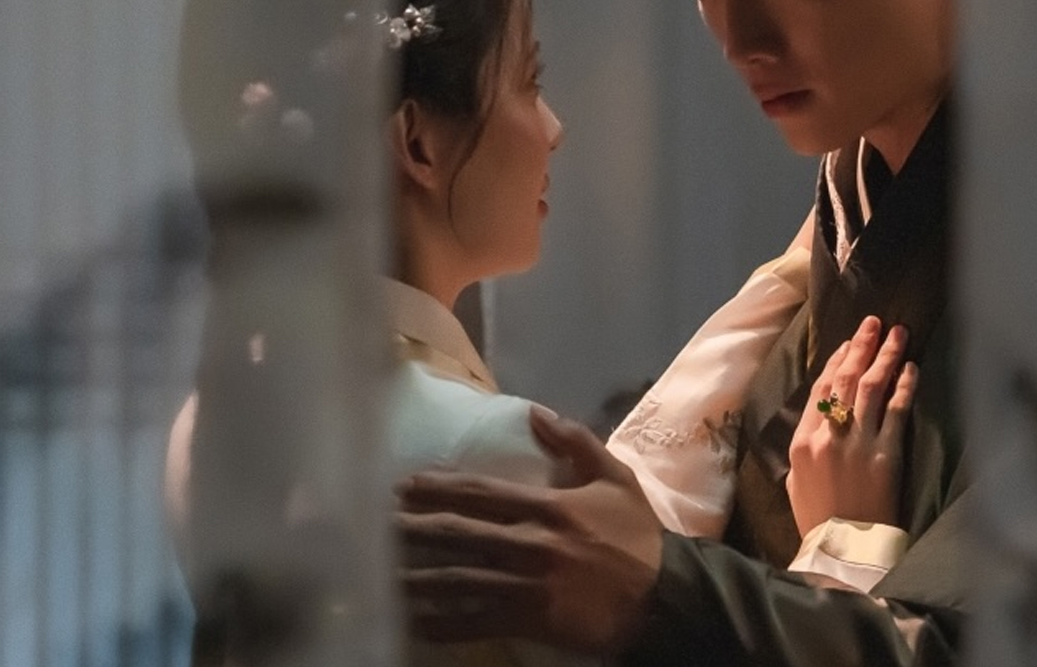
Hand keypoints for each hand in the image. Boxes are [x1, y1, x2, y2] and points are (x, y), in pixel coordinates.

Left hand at [396, 407, 664, 652]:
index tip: (402, 485)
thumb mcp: (615, 479)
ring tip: (376, 573)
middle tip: (372, 523)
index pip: (479, 492)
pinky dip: (439, 624)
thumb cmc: (637, 537)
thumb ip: (576, 443)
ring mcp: (526, 586)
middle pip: (456, 533)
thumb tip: (536, 413)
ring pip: (456, 580)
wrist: (664, 599)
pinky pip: (473, 623)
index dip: (436, 488)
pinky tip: (410, 621)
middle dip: (410, 528)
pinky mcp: (529, 621)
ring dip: (414, 577)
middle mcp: (529, 543)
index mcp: (547, 506)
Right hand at [785, 315, 918, 536]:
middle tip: (874, 323)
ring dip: (884, 356)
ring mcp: (858, 444)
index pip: (820, 389)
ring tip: (897, 334)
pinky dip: (904, 387)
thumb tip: (817, 419)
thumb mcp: (796, 482)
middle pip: (845, 380)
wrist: (843, 551)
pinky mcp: (886, 455)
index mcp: (803, 442)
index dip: (835, 361)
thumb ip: (805, 446)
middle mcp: (828, 436)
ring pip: (871, 388)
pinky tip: (911, 369)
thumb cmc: (819, 520)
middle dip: (860, 347)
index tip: (848, 343)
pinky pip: (896, 412)